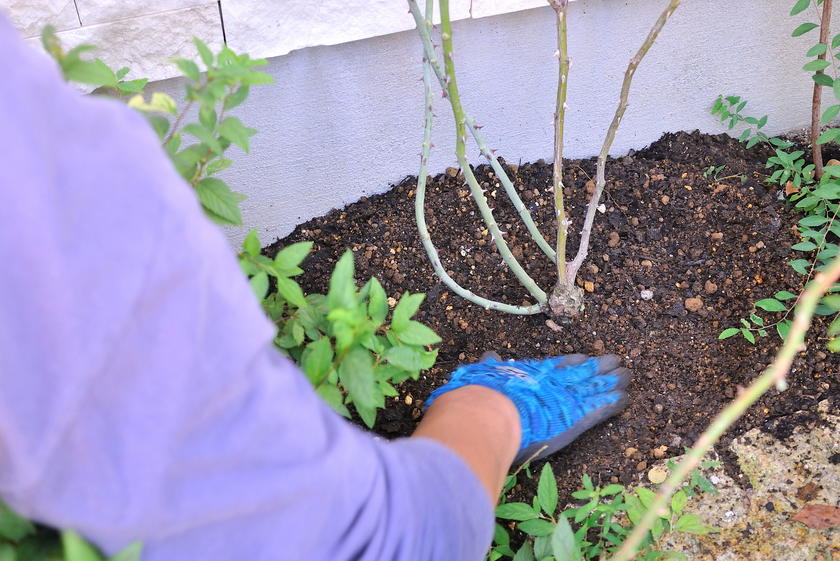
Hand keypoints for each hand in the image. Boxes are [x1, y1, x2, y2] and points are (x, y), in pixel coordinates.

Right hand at [427, 353, 630, 465]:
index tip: (584, 358)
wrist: (489, 414)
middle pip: (582, 372)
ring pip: (595, 387)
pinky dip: (613, 403)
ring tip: (627, 376)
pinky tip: (625, 399)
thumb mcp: (483, 375)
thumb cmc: (481, 396)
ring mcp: (566, 399)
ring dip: (612, 382)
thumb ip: (490, 366)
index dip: (573, 362)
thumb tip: (489, 355)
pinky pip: (600, 409)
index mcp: (532, 374)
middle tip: (616, 362)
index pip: (558, 365)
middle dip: (599, 368)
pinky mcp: (576, 418)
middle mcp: (553, 382)